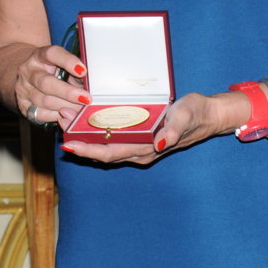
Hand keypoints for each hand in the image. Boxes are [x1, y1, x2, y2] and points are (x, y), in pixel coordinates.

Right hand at [14, 44, 89, 127]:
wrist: (29, 77)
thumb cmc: (53, 71)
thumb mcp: (63, 65)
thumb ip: (76, 73)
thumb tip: (93, 86)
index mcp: (40, 55)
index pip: (52, 54)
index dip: (67, 61)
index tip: (83, 70)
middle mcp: (28, 71)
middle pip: (46, 83)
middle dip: (68, 93)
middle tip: (87, 99)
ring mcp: (23, 89)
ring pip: (45, 101)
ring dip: (66, 107)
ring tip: (82, 110)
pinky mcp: (23, 106)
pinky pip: (41, 114)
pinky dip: (57, 116)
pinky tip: (68, 115)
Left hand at [60, 91, 245, 164]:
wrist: (208, 115)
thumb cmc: (195, 113)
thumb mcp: (185, 116)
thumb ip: (173, 130)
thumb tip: (159, 143)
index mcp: (147, 148)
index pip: (110, 153)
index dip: (88, 150)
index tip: (68, 143)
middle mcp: (140, 151)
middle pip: (102, 152)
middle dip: (79, 142)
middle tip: (59, 124)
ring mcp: (139, 146)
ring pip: (106, 146)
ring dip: (85, 137)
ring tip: (67, 121)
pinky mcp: (140, 138)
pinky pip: (114, 138)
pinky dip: (97, 132)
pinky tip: (86, 121)